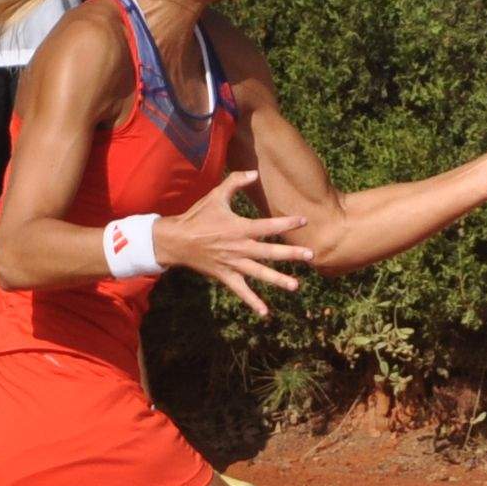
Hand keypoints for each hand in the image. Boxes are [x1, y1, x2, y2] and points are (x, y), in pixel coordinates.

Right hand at [161, 169, 313, 317]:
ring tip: (295, 286)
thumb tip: (253, 172)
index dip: (286, 223)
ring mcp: (233, 263)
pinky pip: (241, 290)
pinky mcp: (225, 276)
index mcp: (239, 227)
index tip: (304, 220)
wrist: (175, 240)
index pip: (268, 225)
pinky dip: (252, 302)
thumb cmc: (197, 216)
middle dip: (291, 254)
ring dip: (278, 280)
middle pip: (269, 252)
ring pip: (259, 273)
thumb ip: (235, 182)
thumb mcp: (215, 196)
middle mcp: (239, 247)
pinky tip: (265, 313)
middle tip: (310, 255)